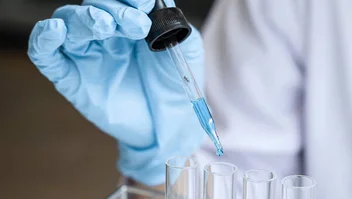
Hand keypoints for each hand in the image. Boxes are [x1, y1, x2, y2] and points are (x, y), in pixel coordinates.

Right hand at [27, 0, 204, 185]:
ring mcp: (86, 54)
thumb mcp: (186, 48)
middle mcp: (105, 34)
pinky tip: (55, 31)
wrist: (171, 124)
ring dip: (85, 18)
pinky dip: (43, 39)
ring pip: (69, 21)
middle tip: (137, 26)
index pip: (119, 0)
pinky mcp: (71, 78)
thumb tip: (157, 5)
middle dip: (114, 10)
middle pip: (93, 6)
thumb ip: (175, 24)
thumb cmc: (176, 84)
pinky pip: (45, 54)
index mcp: (130, 22)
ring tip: (105, 26)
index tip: (144, 4)